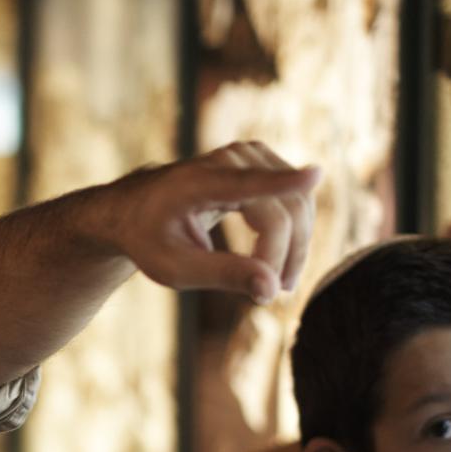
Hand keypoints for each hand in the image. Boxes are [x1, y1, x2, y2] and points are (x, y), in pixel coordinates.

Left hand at [94, 142, 320, 304]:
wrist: (136, 209)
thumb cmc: (151, 239)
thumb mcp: (174, 268)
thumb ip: (222, 275)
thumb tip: (270, 288)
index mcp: (195, 183)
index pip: (246, 184)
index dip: (283, 182)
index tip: (314, 175)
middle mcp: (227, 160)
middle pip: (281, 210)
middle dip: (284, 257)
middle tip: (270, 295)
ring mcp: (249, 156)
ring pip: (297, 204)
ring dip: (295, 248)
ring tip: (274, 284)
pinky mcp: (262, 161)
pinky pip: (295, 199)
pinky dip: (294, 232)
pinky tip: (275, 260)